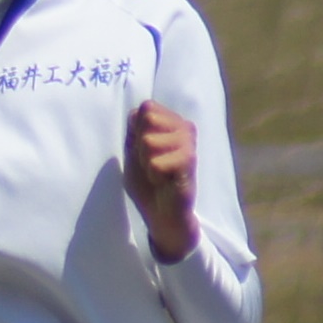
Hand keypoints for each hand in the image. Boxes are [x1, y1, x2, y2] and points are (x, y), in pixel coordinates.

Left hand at [126, 102, 198, 262]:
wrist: (162, 214)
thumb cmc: (148, 182)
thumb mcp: (133, 151)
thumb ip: (134, 129)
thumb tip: (140, 111)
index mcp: (172, 121)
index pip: (145, 108)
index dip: (136, 132)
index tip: (143, 151)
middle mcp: (184, 127)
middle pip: (146, 119)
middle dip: (140, 145)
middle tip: (151, 164)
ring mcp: (189, 142)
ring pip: (149, 140)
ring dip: (146, 162)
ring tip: (158, 173)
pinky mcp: (189, 160)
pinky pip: (155, 161)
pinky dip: (153, 174)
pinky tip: (164, 181)